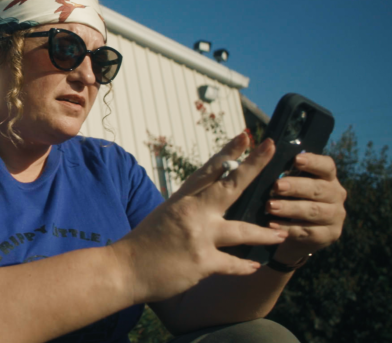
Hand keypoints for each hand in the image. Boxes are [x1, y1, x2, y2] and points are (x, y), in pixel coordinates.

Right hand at [111, 134, 287, 303]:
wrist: (123, 270)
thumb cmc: (143, 244)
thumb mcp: (165, 216)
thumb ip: (190, 208)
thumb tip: (212, 204)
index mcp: (181, 199)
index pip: (209, 170)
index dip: (229, 152)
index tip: (246, 136)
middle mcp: (192, 213)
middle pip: (230, 186)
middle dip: (253, 166)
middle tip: (271, 149)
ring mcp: (198, 237)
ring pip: (243, 230)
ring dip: (266, 234)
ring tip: (282, 233)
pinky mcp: (202, 262)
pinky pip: (233, 263)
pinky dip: (245, 266)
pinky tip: (256, 265)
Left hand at [266, 153, 346, 263]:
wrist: (294, 233)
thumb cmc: (290, 200)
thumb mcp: (290, 186)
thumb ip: (285, 174)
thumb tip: (265, 159)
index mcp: (328, 178)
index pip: (326, 166)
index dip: (313, 162)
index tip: (296, 160)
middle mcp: (336, 195)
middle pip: (318, 189)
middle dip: (296, 187)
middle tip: (277, 186)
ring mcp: (335, 216)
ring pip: (313, 211)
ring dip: (290, 208)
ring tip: (270, 206)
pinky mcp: (329, 235)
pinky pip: (308, 231)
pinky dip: (288, 228)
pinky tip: (272, 225)